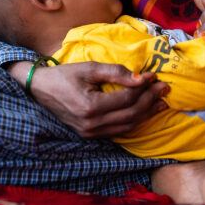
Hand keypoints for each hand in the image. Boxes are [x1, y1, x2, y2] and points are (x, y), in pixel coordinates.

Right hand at [19, 61, 167, 138]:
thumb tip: (141, 77)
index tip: (154, 76)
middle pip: (131, 114)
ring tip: (160, 103)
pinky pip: (118, 132)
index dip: (144, 87)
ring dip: (146, 114)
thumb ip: (116, 72)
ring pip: (127, 127)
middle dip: (150, 101)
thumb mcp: (89, 68)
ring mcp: (90, 133)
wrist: (39, 90)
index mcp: (90, 107)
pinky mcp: (90, 136)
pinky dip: (133, 122)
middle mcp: (91, 125)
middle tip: (164, 89)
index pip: (127, 98)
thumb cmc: (63, 75)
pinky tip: (143, 114)